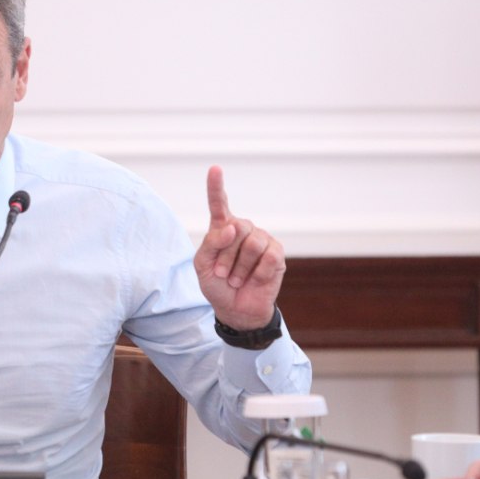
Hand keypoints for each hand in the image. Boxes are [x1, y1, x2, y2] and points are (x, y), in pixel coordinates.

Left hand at [193, 166, 285, 329]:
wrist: (235, 309)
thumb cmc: (217, 284)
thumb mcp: (203, 265)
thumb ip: (211, 243)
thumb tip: (231, 227)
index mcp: (222, 229)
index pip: (219, 204)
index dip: (216, 187)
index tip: (214, 169)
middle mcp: (243, 229)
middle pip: (236, 228)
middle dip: (226, 256)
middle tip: (223, 273)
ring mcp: (262, 239)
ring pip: (252, 243)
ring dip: (240, 267)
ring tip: (236, 278)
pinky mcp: (277, 253)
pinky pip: (268, 257)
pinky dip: (257, 273)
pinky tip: (254, 279)